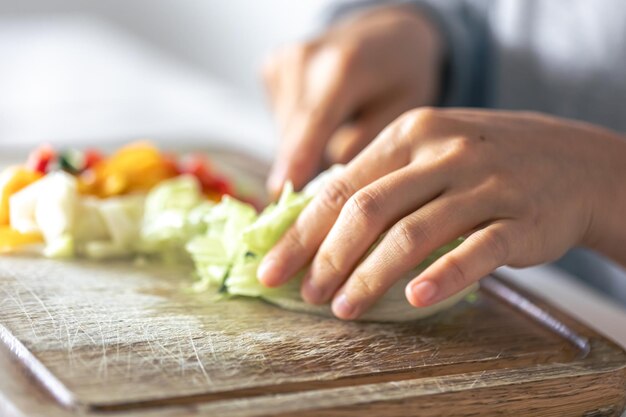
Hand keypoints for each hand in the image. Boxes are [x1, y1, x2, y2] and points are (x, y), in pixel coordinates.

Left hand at [257, 108, 625, 319]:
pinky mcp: (520, 218)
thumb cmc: (481, 161)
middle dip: (328, 258)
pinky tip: (415, 299)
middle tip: (307, 294)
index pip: (341, 187)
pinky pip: (476, 250)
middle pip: (369, 210)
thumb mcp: (427, 149)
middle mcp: (443, 153)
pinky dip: (443, 276)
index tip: (275, 267)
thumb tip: (312, 221)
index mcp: (409, 135)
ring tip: (344, 308)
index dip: (303, 232)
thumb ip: (376, 178)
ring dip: (370, 276)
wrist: (570, 159)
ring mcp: (484, 184)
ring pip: (413, 234)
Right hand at [262, 6, 442, 196]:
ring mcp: (282, 62)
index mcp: (344, 66)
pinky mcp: (270, 69)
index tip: (280, 192)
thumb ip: (365, 146)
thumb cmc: (403, 74)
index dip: (297, 160)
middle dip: (309, 165)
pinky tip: (327, 116)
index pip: (314, 122)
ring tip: (343, 130)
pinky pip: (281, 121)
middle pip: (294, 135)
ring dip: (307, 148)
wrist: (387, 33)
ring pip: (284, 133)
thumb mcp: (404, 111)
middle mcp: (304, 58)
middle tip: (340, 182)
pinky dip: (300, 131)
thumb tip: (326, 184)